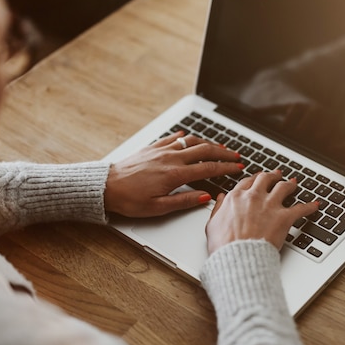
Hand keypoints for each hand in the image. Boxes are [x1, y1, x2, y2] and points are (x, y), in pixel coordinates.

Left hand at [104, 131, 242, 216]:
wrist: (106, 186)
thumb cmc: (129, 199)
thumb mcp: (158, 208)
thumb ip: (184, 201)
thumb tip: (205, 197)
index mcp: (175, 174)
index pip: (209, 168)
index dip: (227, 168)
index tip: (238, 168)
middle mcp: (171, 158)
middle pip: (205, 150)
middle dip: (224, 152)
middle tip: (236, 155)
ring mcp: (162, 150)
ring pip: (191, 141)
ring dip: (208, 143)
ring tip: (219, 146)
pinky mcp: (152, 147)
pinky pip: (172, 138)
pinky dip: (184, 136)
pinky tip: (187, 136)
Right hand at [205, 170, 317, 253]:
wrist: (238, 257)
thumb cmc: (224, 246)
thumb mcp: (212, 225)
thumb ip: (218, 209)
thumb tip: (220, 198)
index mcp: (236, 198)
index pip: (247, 182)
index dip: (254, 179)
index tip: (257, 179)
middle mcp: (254, 197)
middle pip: (266, 179)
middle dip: (273, 176)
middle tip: (277, 175)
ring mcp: (270, 206)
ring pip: (284, 187)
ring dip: (290, 184)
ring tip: (294, 183)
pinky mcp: (284, 218)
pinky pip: (301, 209)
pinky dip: (310, 207)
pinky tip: (315, 205)